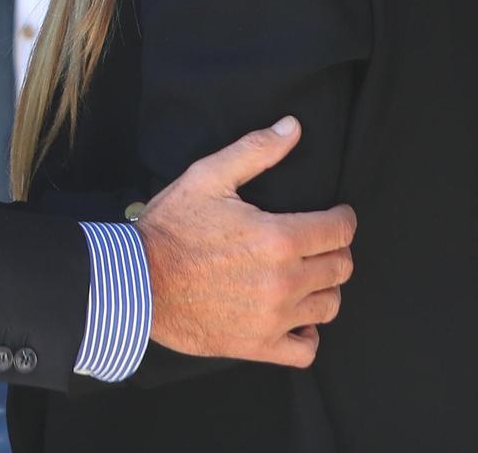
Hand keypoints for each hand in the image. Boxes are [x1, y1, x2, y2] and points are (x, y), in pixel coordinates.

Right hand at [136, 117, 356, 368]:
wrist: (134, 280)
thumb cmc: (170, 228)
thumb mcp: (208, 176)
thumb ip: (256, 151)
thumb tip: (293, 128)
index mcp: (278, 238)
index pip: (340, 230)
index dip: (343, 218)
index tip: (337, 215)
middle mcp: (284, 281)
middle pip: (340, 268)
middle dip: (336, 250)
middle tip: (319, 242)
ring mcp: (273, 318)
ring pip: (330, 305)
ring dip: (324, 287)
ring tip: (306, 275)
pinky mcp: (258, 345)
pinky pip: (306, 351)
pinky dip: (308, 334)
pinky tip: (297, 318)